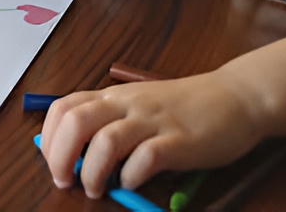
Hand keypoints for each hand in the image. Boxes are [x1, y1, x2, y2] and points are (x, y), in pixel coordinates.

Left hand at [39, 72, 263, 196]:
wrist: (236, 97)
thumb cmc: (183, 107)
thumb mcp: (139, 107)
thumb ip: (110, 124)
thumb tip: (76, 156)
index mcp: (113, 97)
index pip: (63, 107)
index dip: (49, 136)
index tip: (52, 162)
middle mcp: (127, 104)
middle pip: (76, 122)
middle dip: (59, 154)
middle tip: (64, 180)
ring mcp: (154, 121)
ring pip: (106, 140)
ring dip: (92, 171)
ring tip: (95, 189)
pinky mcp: (180, 140)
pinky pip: (146, 157)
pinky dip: (131, 176)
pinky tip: (132, 183)